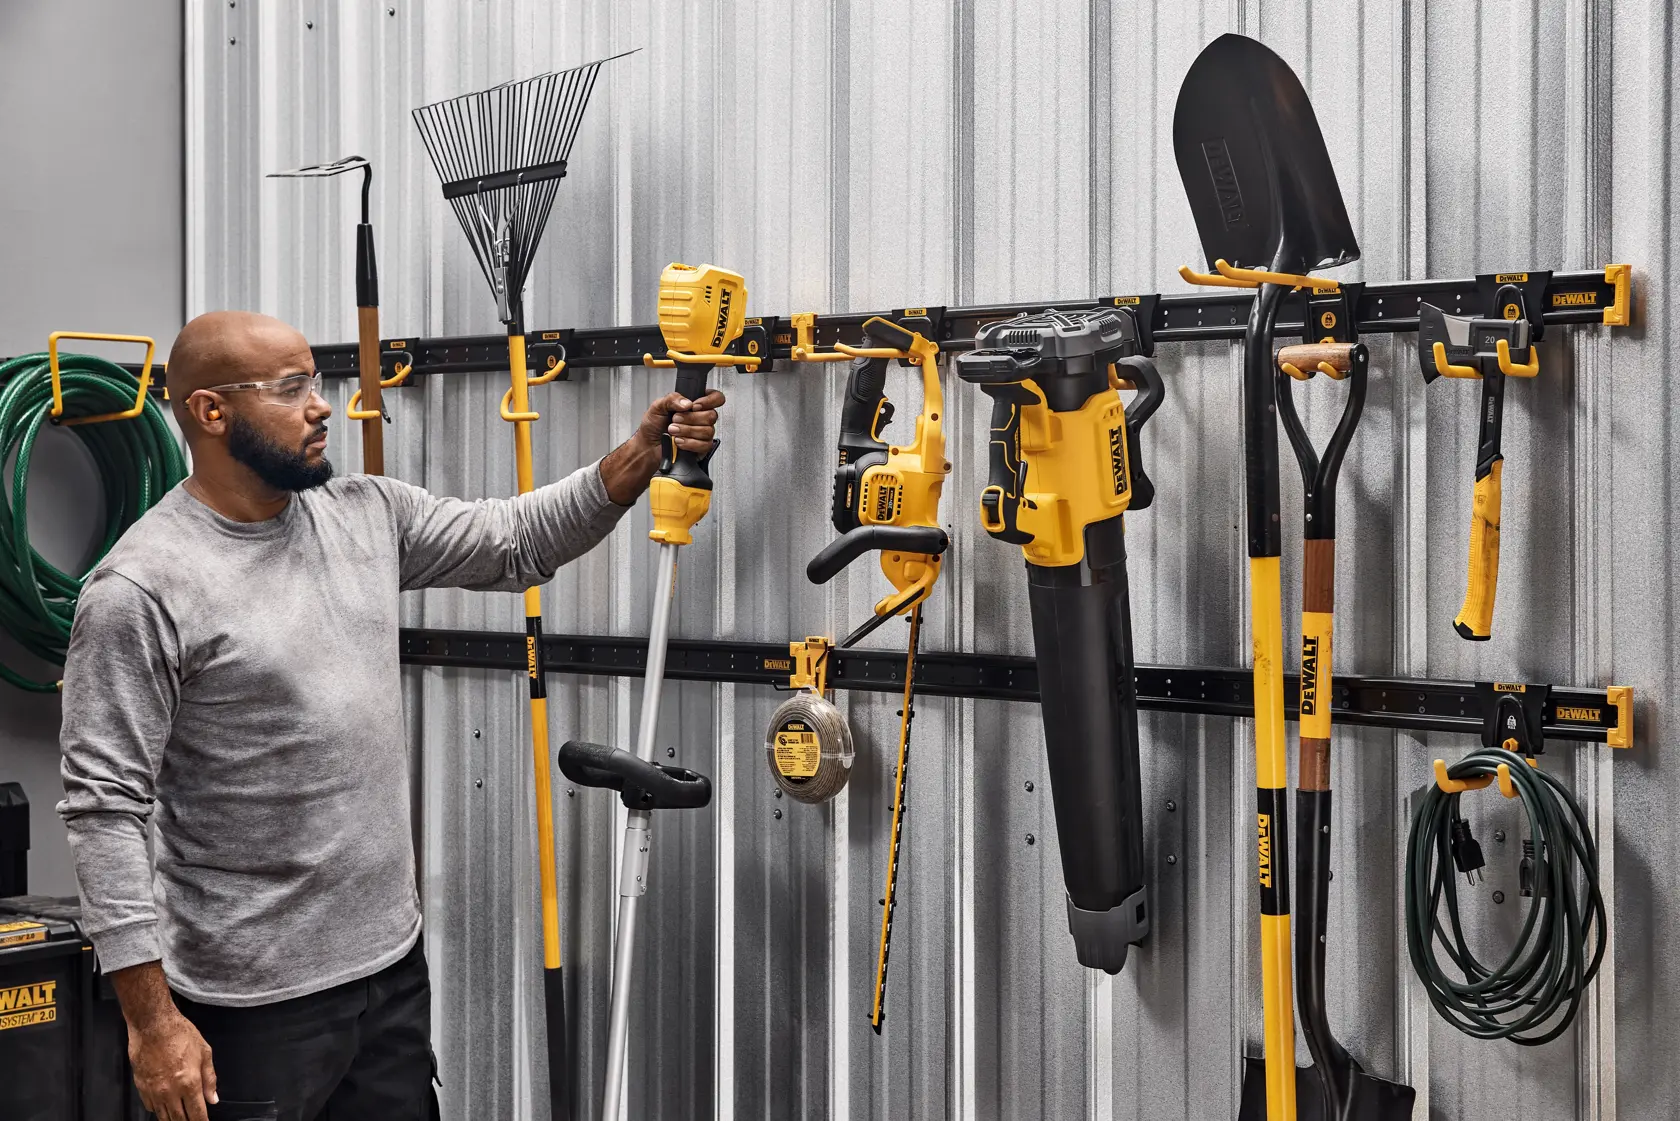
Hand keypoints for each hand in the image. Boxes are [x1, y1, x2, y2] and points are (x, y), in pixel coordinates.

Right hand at [128, 1009, 216, 1120]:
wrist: (153, 1025)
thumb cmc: (180, 1034)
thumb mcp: (204, 1053)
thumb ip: (210, 1079)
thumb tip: (213, 1099)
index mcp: (189, 1083)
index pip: (197, 1114)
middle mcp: (170, 1092)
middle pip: (179, 1119)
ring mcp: (154, 1091)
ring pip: (163, 1116)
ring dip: (173, 1119)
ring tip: (180, 1119)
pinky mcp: (141, 1087)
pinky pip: (150, 1107)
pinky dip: (159, 1110)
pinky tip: (165, 1107)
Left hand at [599, 389, 727, 504]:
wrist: (647, 447)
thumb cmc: (652, 427)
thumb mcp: (658, 406)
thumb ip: (672, 399)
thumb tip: (687, 403)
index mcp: (694, 405)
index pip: (715, 398)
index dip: (709, 401)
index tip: (694, 406)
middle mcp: (700, 418)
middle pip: (711, 415)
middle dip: (690, 419)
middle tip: (675, 420)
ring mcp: (702, 434)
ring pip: (707, 431)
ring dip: (687, 431)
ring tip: (673, 431)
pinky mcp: (701, 448)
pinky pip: (704, 445)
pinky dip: (689, 443)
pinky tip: (679, 442)